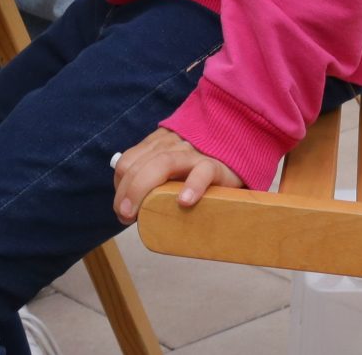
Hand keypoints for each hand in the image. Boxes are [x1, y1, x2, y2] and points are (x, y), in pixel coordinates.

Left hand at [112, 126, 243, 222]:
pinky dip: (192, 186)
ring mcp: (194, 154)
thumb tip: (127, 210)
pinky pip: (203, 172)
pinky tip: (184, 202)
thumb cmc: (200, 170)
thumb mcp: (172, 168)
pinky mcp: (216, 166)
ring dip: (144, 189)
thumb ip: (153, 178)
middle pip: (139, 164)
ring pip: (163, 164)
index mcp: (158, 145)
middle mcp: (172, 145)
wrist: (241, 150)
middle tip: (126, 216)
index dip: (120, 186)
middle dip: (127, 192)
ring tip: (140, 214)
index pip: (128, 161)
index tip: (122, 209)